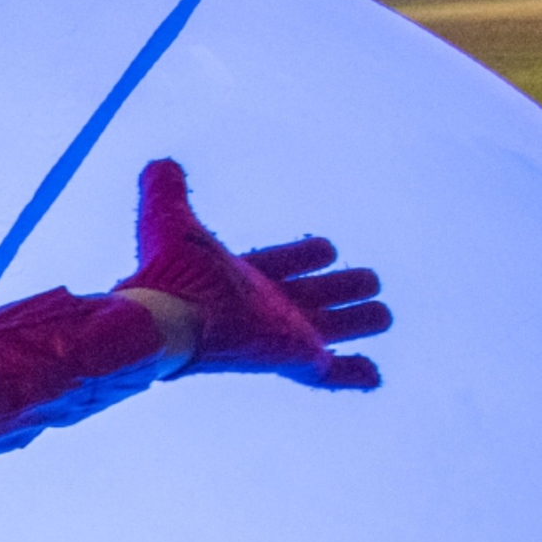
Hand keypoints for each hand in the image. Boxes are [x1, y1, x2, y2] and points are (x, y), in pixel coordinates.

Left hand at [117, 159, 391, 390]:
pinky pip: (328, 373)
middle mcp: (263, 308)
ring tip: (382, 315)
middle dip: (339, 288)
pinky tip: (374, 377)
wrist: (169, 318)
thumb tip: (159, 164)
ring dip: (358, 321)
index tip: (326, 247)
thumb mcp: (169, 221)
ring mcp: (280, 334)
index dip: (300, 256)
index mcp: (239, 279)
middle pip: (311, 298)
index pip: (279, 264)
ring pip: (331, 328)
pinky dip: (352, 374)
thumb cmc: (169, 273)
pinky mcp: (294, 356)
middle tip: (369, 280)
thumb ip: (165, 191)